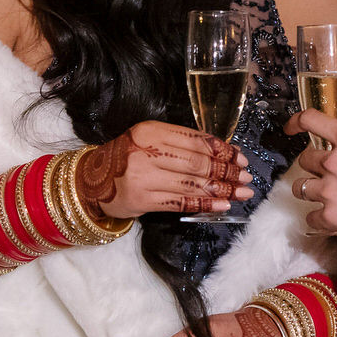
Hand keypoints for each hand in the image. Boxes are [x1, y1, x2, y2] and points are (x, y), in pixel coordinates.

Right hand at [75, 121, 252, 219]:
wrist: (90, 182)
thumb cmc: (125, 158)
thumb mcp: (148, 139)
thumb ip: (178, 142)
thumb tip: (221, 152)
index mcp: (150, 131)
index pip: (195, 140)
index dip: (222, 149)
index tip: (240, 156)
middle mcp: (146, 152)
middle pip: (197, 162)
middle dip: (226, 171)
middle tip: (246, 176)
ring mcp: (144, 177)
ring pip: (192, 184)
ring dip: (222, 189)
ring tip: (241, 192)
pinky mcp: (143, 200)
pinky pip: (181, 203)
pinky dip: (205, 204)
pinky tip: (222, 205)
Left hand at [285, 109, 336, 247]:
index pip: (312, 121)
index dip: (297, 121)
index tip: (291, 127)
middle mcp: (335, 163)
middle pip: (304, 160)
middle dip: (314, 168)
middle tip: (330, 177)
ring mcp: (330, 191)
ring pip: (300, 188)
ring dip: (313, 192)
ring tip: (330, 198)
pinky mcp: (331, 217)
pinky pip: (310, 217)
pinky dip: (319, 220)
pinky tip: (332, 219)